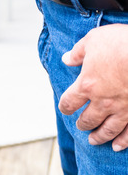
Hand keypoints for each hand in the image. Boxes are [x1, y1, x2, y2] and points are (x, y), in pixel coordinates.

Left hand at [59, 24, 127, 151]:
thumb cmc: (120, 42)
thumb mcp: (92, 40)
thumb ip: (78, 52)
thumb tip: (67, 59)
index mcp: (87, 84)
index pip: (70, 101)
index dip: (65, 106)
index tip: (65, 109)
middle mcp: (103, 101)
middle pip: (89, 119)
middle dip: (83, 123)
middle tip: (80, 126)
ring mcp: (123, 109)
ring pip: (108, 129)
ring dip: (100, 136)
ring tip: (94, 140)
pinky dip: (123, 141)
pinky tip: (118, 146)